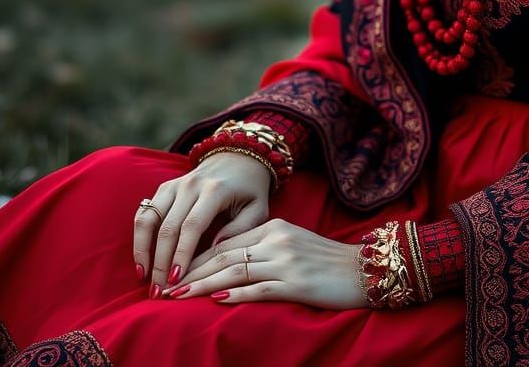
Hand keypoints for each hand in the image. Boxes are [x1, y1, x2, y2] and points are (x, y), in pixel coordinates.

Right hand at [133, 152, 271, 295]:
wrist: (239, 158)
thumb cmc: (251, 190)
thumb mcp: (258, 208)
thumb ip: (241, 229)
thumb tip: (215, 251)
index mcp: (215, 190)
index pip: (192, 226)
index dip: (181, 254)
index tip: (176, 281)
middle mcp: (191, 185)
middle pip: (167, 227)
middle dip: (160, 262)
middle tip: (158, 292)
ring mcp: (175, 185)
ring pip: (148, 219)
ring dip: (143, 251)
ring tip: (144, 279)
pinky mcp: (165, 188)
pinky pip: (144, 213)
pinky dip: (139, 238)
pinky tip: (142, 261)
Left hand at [165, 219, 368, 308]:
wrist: (364, 270)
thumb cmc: (326, 261)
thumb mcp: (292, 244)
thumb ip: (262, 248)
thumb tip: (225, 264)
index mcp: (274, 227)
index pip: (226, 243)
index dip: (197, 259)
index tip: (175, 272)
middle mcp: (277, 239)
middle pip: (224, 256)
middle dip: (192, 273)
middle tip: (164, 288)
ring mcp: (286, 260)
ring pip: (235, 272)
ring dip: (203, 286)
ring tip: (178, 298)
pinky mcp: (295, 282)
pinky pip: (258, 288)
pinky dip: (234, 295)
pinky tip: (215, 302)